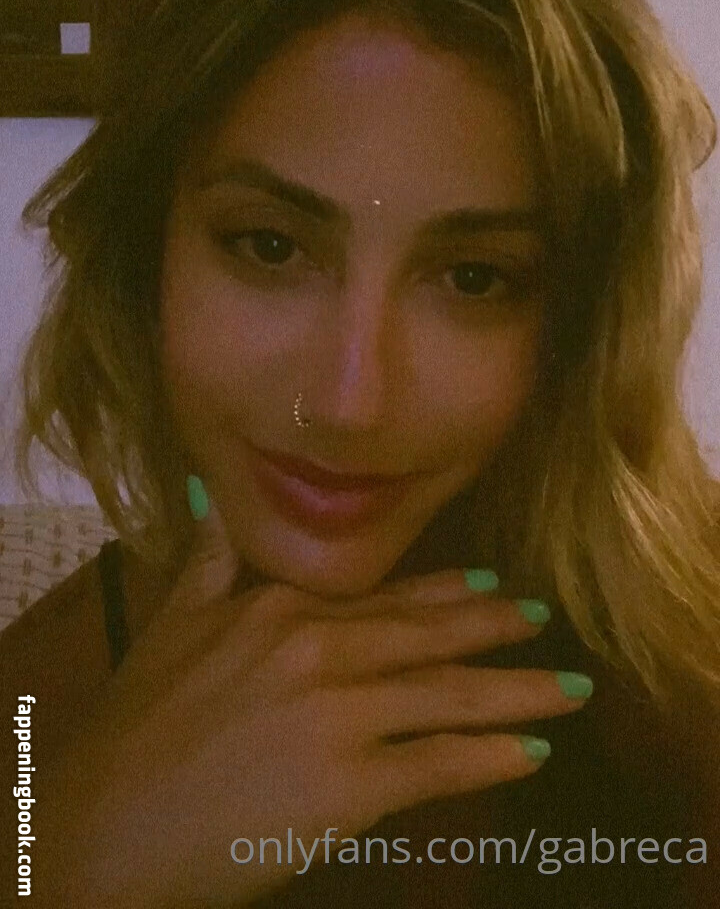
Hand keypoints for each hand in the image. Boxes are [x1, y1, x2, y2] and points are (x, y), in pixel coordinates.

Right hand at [35, 491, 590, 907]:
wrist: (102, 823)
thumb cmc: (135, 728)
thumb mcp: (168, 622)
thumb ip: (205, 558)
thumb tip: (203, 491)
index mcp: (278, 606)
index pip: (380, 596)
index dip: (443, 593)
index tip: (490, 584)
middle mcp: (318, 647)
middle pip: (426, 637)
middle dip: (495, 629)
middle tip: (545, 619)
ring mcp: (337, 714)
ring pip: (446, 695)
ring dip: (516, 692)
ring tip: (568, 688)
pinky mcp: (348, 786)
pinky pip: (436, 766)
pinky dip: (488, 759)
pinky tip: (529, 754)